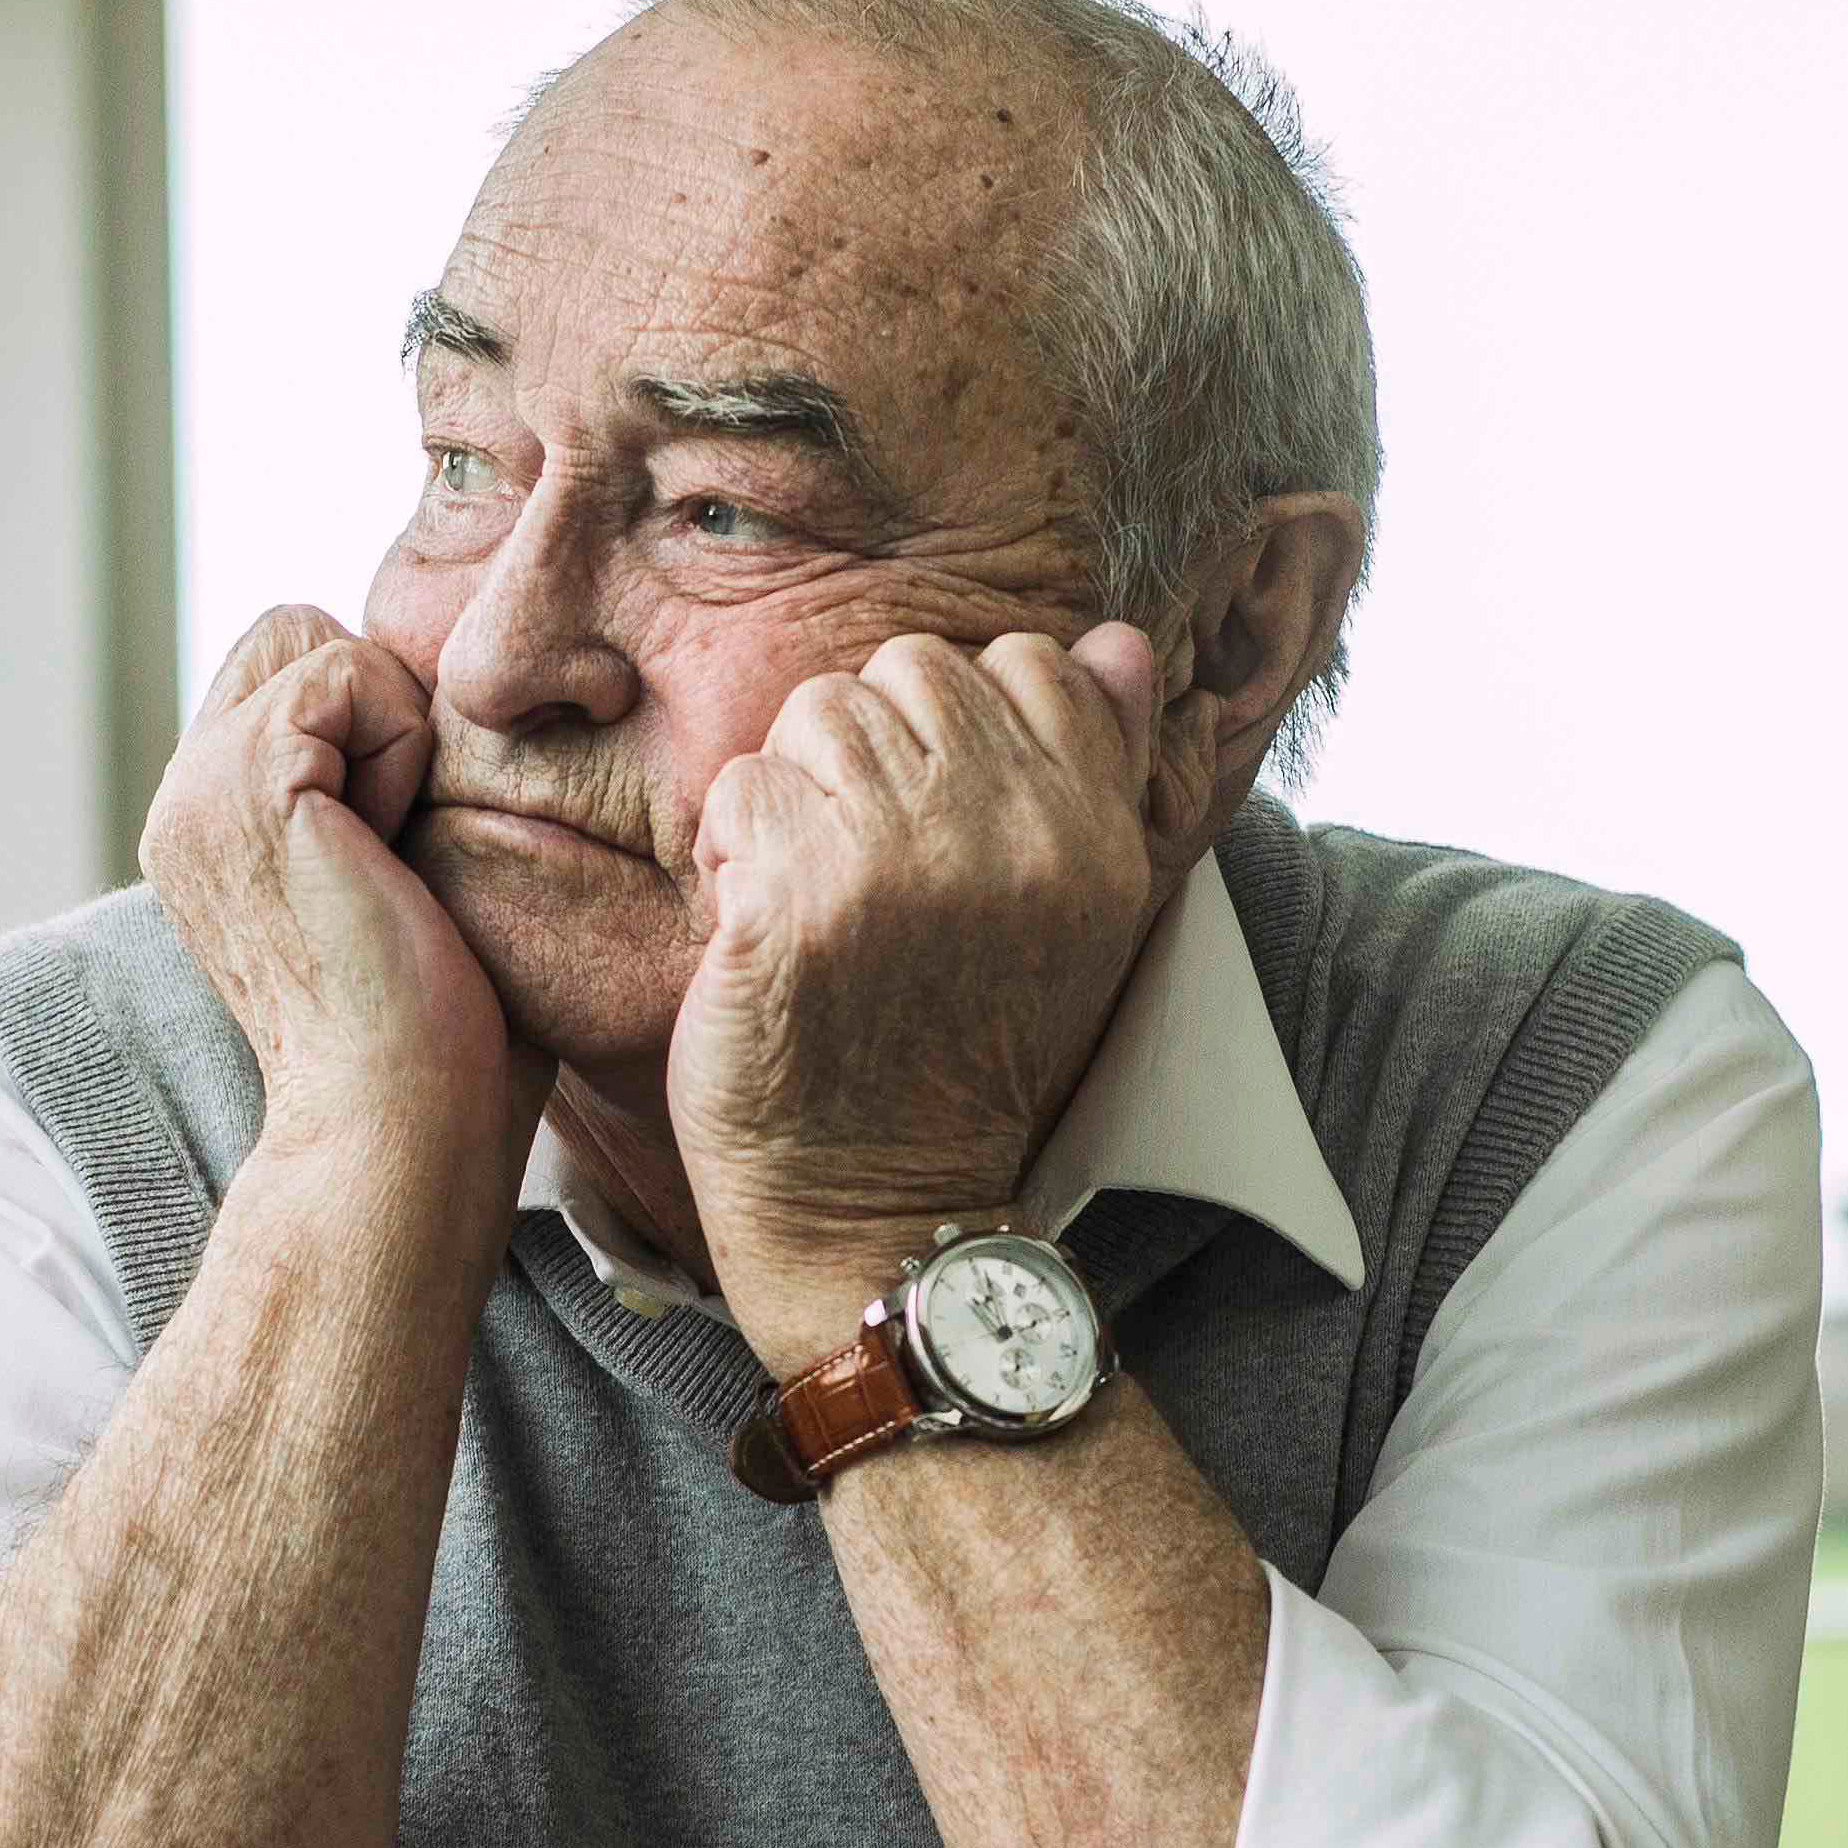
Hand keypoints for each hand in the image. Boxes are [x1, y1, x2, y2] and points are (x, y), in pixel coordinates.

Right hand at [141, 605, 518, 1165]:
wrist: (400, 1120)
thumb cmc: (436, 1040)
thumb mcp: (384, 883)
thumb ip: (368, 792)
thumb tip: (433, 709)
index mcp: (207, 830)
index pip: (282, 675)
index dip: (364, 723)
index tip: (392, 847)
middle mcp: (181, 803)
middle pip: (290, 635)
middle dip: (370, 708)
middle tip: (394, 840)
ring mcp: (198, 789)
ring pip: (318, 642)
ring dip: (389, 729)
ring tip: (390, 849)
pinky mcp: (249, 780)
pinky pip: (349, 671)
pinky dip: (401, 744)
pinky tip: (390, 851)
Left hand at [679, 625, 1168, 1356]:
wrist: (882, 1206)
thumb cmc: (960, 1053)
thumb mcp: (1071, 916)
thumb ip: (1092, 770)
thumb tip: (1116, 642)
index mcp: (1094, 834)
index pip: (1029, 660)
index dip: (956, 724)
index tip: (937, 820)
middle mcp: (1013, 833)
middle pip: (910, 670)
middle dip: (866, 750)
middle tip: (864, 863)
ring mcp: (904, 859)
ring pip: (816, 713)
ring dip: (793, 797)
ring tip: (810, 893)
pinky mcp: (799, 897)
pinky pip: (741, 786)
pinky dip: (731, 851)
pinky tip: (760, 927)